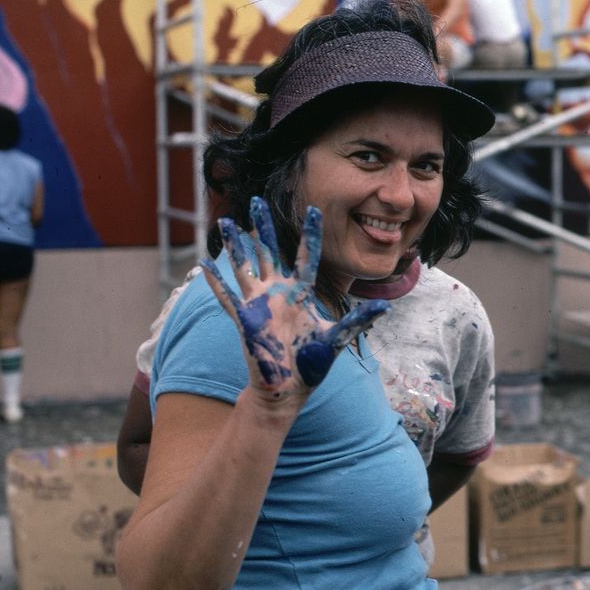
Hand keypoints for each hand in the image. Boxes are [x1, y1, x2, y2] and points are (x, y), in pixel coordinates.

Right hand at [201, 197, 388, 406]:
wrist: (289, 389)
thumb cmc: (313, 364)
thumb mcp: (337, 338)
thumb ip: (357, 320)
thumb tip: (384, 307)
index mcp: (301, 293)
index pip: (307, 256)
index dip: (310, 233)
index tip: (314, 209)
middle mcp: (278, 293)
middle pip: (269, 251)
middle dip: (263, 226)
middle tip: (256, 200)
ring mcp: (259, 304)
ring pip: (244, 267)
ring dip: (235, 245)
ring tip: (226, 222)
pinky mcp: (244, 320)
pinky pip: (227, 297)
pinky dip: (216, 282)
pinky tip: (205, 264)